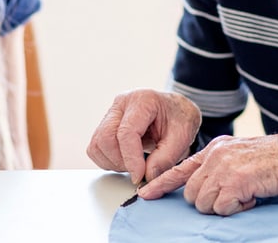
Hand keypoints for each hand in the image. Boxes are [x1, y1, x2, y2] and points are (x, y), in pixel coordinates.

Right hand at [86, 89, 200, 184]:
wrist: (175, 110)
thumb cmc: (179, 119)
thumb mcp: (182, 137)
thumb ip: (165, 158)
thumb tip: (146, 178)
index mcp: (142, 100)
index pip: (126, 132)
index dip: (130, 159)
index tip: (139, 176)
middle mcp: (121, 103)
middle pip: (105, 138)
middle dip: (121, 162)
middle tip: (140, 171)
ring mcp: (111, 113)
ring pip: (97, 144)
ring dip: (113, 162)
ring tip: (135, 164)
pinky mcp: (105, 125)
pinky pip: (96, 148)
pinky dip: (108, 160)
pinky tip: (126, 160)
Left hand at [138, 133, 277, 215]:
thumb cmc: (276, 160)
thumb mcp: (240, 155)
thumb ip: (219, 166)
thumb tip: (204, 189)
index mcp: (214, 148)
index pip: (180, 168)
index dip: (161, 183)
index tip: (146, 194)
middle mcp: (215, 155)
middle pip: (191, 193)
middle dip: (209, 202)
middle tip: (234, 196)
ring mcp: (223, 167)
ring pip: (204, 203)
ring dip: (224, 206)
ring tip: (245, 194)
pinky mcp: (235, 181)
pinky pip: (222, 208)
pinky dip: (237, 208)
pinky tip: (253, 196)